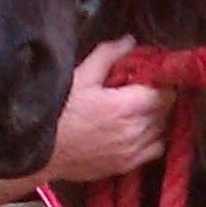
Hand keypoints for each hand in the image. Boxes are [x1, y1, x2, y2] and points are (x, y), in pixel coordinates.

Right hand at [44, 37, 173, 181]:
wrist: (38, 151)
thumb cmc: (56, 112)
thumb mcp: (79, 77)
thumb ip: (108, 55)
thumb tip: (130, 41)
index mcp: (126, 106)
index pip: (165, 92)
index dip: (162, 81)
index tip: (151, 75)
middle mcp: (136, 130)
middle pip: (167, 110)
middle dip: (160, 96)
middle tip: (144, 88)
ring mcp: (133, 151)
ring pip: (163, 129)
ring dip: (158, 117)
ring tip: (141, 108)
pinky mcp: (127, 165)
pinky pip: (156, 149)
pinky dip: (154, 137)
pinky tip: (140, 129)